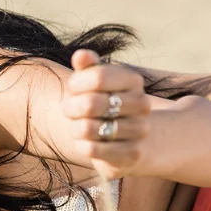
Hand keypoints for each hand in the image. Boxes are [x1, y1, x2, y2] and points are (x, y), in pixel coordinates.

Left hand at [63, 49, 151, 178]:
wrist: (125, 140)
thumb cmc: (102, 105)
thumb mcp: (94, 83)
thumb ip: (88, 67)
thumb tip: (80, 55)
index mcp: (133, 81)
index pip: (98, 76)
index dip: (77, 84)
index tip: (72, 89)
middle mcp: (142, 104)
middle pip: (91, 103)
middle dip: (71, 108)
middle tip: (68, 110)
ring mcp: (140, 130)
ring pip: (90, 128)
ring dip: (76, 128)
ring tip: (79, 127)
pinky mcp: (132, 154)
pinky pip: (93, 149)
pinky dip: (82, 145)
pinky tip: (84, 142)